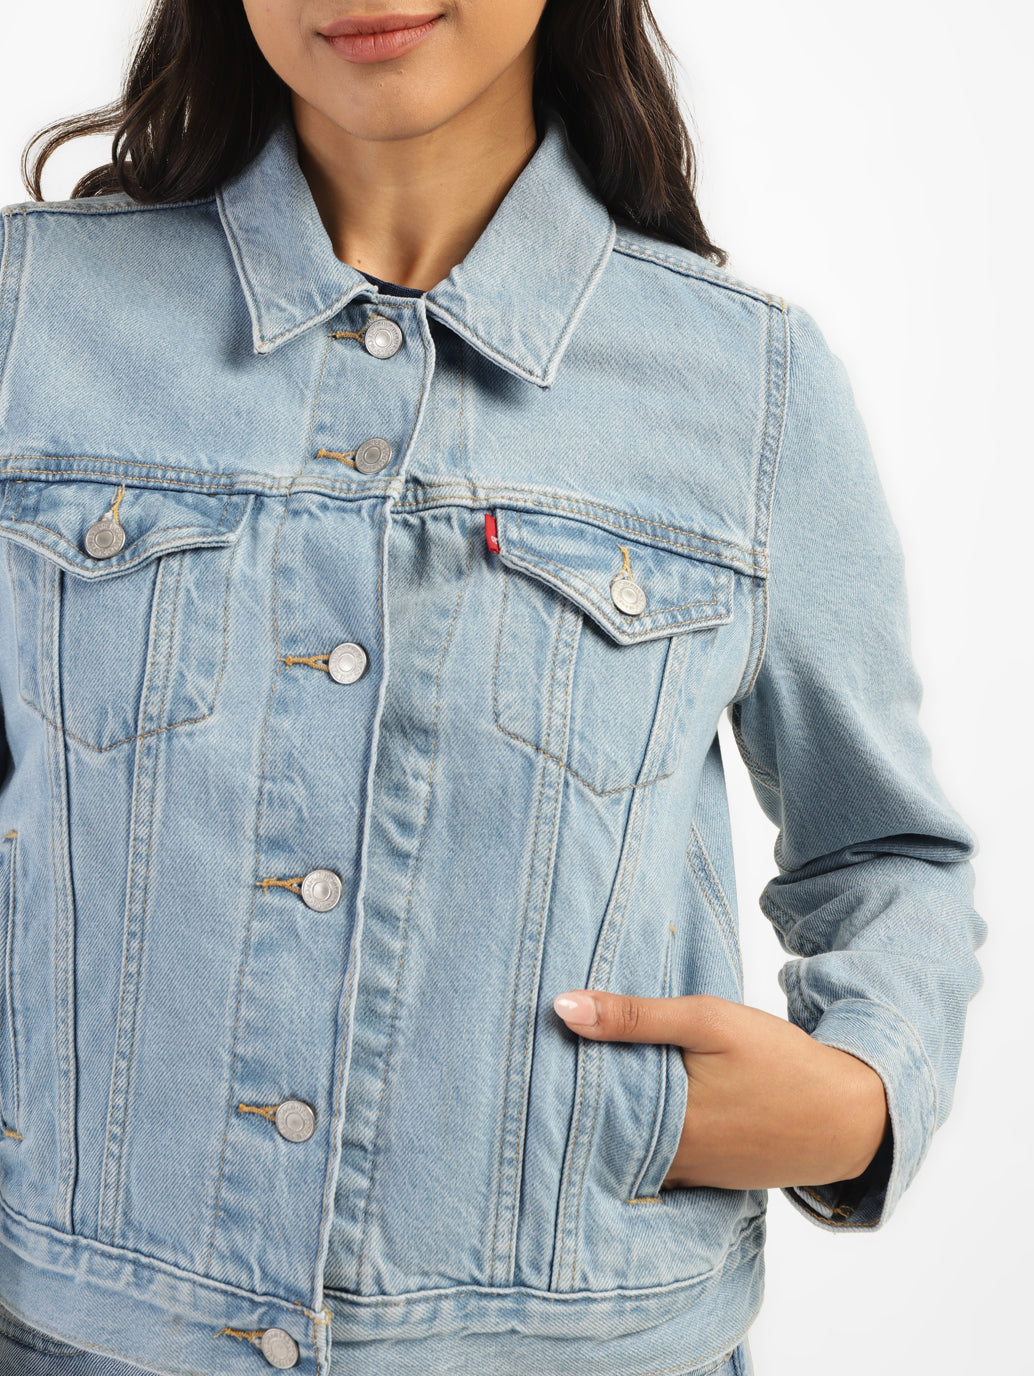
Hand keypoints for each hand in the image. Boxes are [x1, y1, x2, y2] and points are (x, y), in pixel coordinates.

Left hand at [552, 989, 889, 1190]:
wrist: (850, 1115)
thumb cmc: (778, 1060)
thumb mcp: (707, 1022)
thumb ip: (635, 1016)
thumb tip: (561, 1007)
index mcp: (664, 1123)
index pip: (581, 1111)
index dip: (547, 1091)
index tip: (513, 1068)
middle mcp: (667, 1161)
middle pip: (596, 1136)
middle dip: (564, 1111)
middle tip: (521, 1080)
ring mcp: (686, 1176)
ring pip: (621, 1152)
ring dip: (595, 1126)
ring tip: (554, 1094)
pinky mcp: (703, 1178)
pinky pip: (651, 1164)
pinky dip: (630, 1142)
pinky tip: (614, 1117)